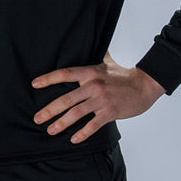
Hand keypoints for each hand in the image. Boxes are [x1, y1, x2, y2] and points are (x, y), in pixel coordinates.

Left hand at [32, 55, 164, 144]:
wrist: (145, 86)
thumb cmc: (124, 75)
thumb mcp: (107, 62)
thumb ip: (95, 55)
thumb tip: (89, 40)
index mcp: (90, 72)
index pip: (65, 73)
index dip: (48, 79)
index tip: (34, 84)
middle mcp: (94, 85)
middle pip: (66, 99)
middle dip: (49, 110)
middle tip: (37, 118)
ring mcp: (102, 100)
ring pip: (77, 113)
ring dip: (61, 123)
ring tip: (50, 130)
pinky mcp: (111, 112)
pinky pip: (93, 125)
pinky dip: (83, 133)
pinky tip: (74, 140)